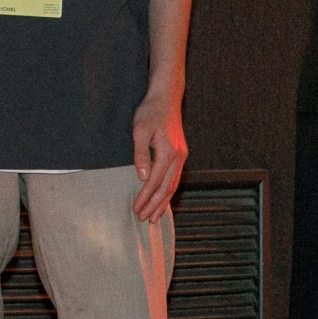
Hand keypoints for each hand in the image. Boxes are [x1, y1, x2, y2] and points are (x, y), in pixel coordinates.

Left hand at [130, 80, 187, 222]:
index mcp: (167, 152)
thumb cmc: (150, 112)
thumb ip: (140, 154)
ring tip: (154, 217)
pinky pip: (175, 179)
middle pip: (167, 188)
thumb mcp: (139, 130)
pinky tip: (163, 200)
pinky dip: (169, 192)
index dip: (145, 198)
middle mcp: (178, 157)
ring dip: (163, 203)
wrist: (166, 98)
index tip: (136, 210)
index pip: (154, 182)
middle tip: (144, 220)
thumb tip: (142, 177)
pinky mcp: (181, 154)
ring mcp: (181, 156)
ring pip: (173, 186)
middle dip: (155, 206)